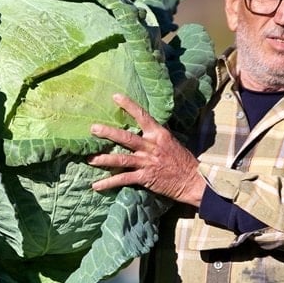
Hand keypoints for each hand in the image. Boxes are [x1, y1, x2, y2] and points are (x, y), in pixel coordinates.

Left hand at [88, 93, 205, 206]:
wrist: (193, 180)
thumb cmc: (182, 160)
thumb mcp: (171, 141)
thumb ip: (157, 133)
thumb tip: (147, 123)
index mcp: (158, 134)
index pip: (143, 116)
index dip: (129, 105)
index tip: (115, 96)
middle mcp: (151, 146)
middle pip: (126, 137)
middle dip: (108, 133)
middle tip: (93, 128)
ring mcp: (147, 162)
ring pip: (122, 159)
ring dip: (104, 159)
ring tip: (90, 159)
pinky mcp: (145, 178)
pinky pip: (124, 179)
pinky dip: (109, 182)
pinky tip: (96, 186)